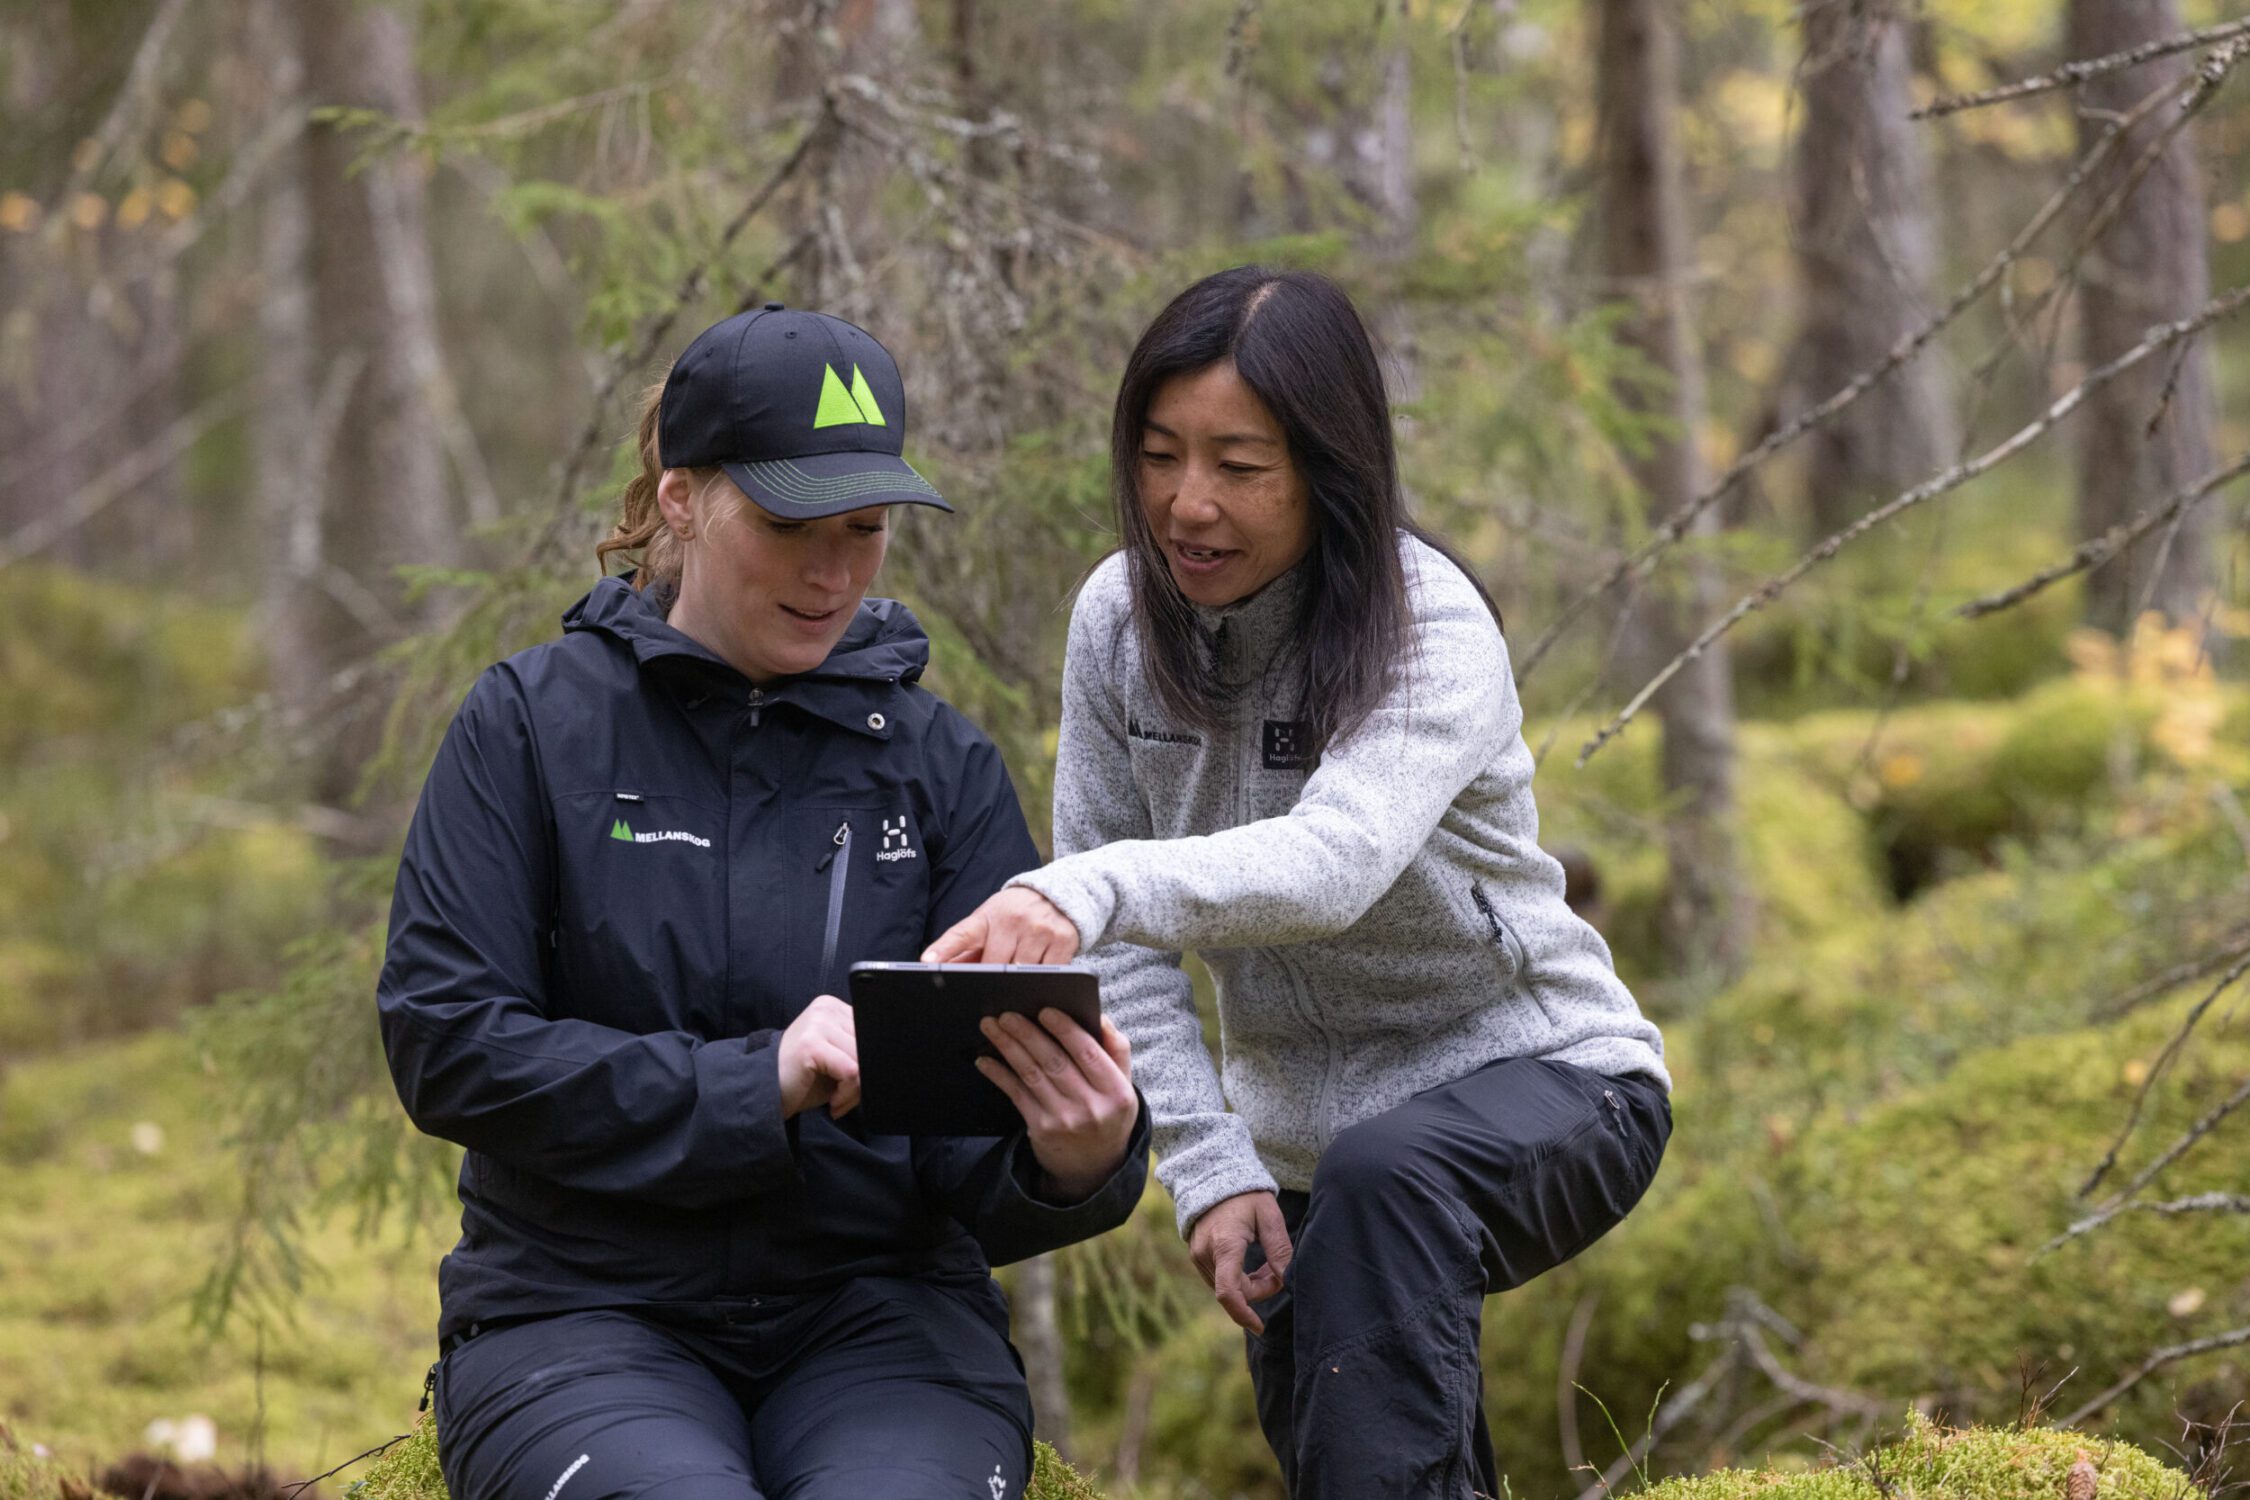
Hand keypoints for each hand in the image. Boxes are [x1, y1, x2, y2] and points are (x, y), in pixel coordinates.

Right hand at [776, 995, 860, 1119]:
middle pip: (869, 1045)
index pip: (871, 1032)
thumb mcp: (835, 1057)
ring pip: (863, 1060)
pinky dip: (847, 1094)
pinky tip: (833, 1103)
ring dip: (855, 1090)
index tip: (855, 1085)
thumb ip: (857, 1049)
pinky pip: (851, 1072)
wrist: (764, 1092)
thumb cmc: (803, 1078)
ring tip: (839, 1102)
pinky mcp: (812, 1044)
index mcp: (833, 1007)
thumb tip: (890, 1059)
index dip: (870, 1062)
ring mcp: (817, 1024)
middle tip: (846, 1099)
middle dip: (864, 1079)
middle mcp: (825, 1009)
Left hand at [922, 887, 1079, 964]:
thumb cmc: (1014, 913)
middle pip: (993, 965)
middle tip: (993, 980)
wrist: (1059, 893)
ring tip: (1022, 966)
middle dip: (991, 977)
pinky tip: (1042, 966)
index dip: (944, 949)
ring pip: (1021, 972)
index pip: (961, 935)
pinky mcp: (1063, 940)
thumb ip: (966, 949)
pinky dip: (1042, 978)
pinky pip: (1047, 973)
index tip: (928, 963)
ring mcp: (1039, 929)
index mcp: (987, 917)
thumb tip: (941, 972)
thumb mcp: (989, 922)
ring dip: (1019, 978)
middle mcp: (1013, 920)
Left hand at [975, 1008, 1136, 1201]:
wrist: (1095, 1169)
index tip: (1045, 1010)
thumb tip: (1098, 1017)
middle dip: (1027, 1033)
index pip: (1089, 1053)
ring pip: (1032, 1074)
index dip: (1066, 1029)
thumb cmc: (1108, 1115)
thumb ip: (1117, 1050)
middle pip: (1054, 1061)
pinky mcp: (1041, 1129)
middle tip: (1007, 1013)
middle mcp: (1091, 1107)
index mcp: (1116, 1091)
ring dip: (1008, 1047)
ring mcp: (1064, 1120)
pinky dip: (999, 1074)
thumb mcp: (1124, 1086)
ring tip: (992, 1026)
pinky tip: (985, 1060)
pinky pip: (1016, 1094)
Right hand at [1188, 1190, 1293, 1333]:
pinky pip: (1219, 1280)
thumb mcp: (1268, 1214)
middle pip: (1235, 1292)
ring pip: (1227, 1288)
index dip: (1244, 1314)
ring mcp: (1198, 1256)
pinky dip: (1237, 1280)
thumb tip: (1286, 1278)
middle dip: (1259, 1290)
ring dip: (1249, 1285)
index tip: (1259, 1326)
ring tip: (1266, 1265)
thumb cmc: (1245, 1194)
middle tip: (1277, 1271)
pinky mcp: (1197, 1256)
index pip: (1229, 1292)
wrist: (1213, 1176)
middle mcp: (1206, 1254)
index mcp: (1225, 1244)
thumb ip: (1278, 1247)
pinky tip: (1250, 1265)